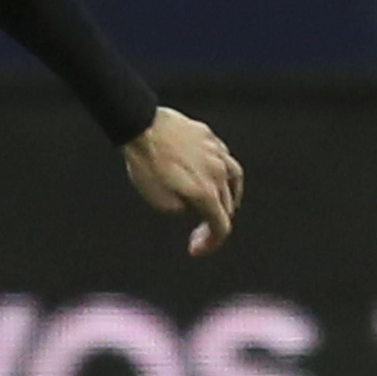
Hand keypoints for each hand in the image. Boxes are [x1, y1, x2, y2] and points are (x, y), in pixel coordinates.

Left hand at [123, 105, 244, 255]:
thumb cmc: (147, 164)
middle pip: (228, 206)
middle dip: (215, 224)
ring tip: (218, 206)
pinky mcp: (210, 138)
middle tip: (198, 233)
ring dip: (228, 199)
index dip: (211, 243)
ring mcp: (217, 153)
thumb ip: (183, 209)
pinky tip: (214, 176)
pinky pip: (225, 160)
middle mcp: (219, 173)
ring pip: (234, 181)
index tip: (196, 248)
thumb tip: (194, 206)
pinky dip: (224, 174)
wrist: (142, 127)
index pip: (221, 226)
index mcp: (207, 193)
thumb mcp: (160, 201)